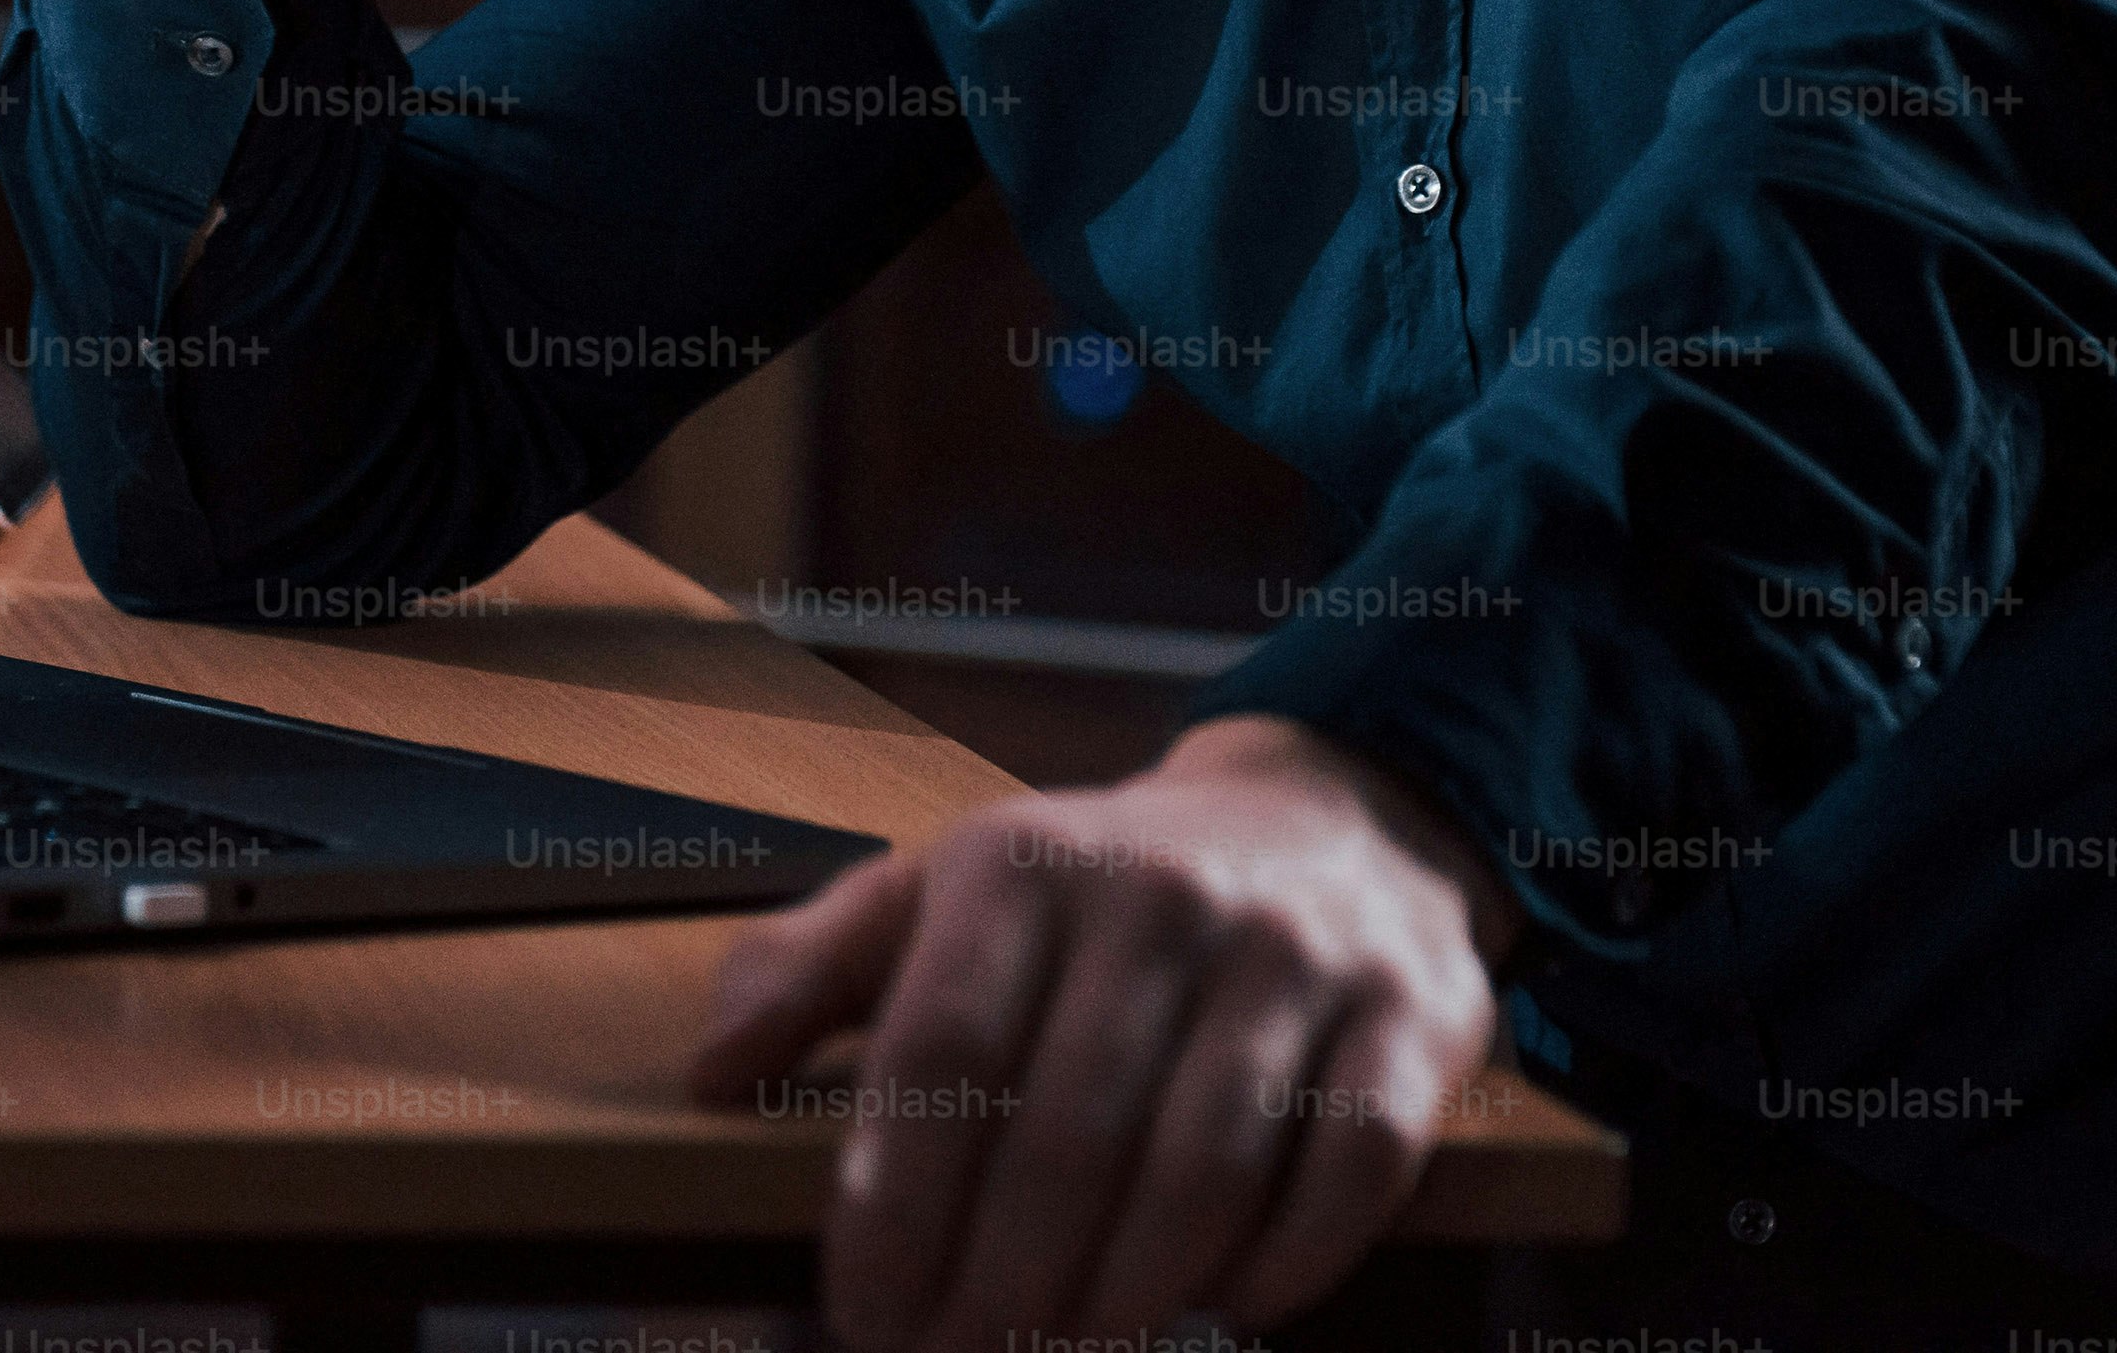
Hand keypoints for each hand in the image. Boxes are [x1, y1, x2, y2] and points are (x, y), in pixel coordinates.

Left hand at [685, 715, 1512, 1350]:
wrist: (1329, 818)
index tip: (866, 1316)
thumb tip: (707, 1070)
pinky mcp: (1410, 1015)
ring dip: (1125, 1295)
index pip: (940, 1052)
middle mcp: (1159, 894)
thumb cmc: (1098, 895)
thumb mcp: (941, 892)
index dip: (896, 1206)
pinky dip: (1283, 1263)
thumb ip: (813, 970)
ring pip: (1201, 1166)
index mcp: (1023, 863)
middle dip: (1000, 1285)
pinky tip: (1227, 1307)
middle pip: (1065, 1135)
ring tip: (1069, 1351)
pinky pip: (1348, 1168)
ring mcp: (1292, 953)